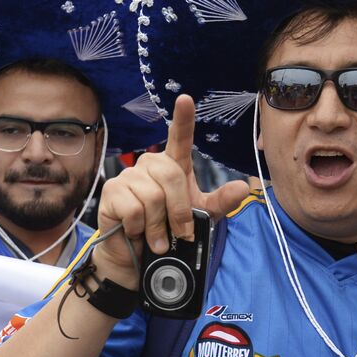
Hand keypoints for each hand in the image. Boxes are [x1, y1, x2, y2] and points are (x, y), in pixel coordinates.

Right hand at [94, 94, 252, 284]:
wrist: (139, 258)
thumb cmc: (169, 233)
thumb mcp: (202, 218)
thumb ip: (221, 202)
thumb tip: (244, 187)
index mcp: (173, 166)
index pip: (179, 138)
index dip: (182, 118)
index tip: (185, 99)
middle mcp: (150, 166)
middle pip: (171, 175)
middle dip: (179, 210)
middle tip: (178, 233)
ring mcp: (129, 177)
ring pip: (153, 196)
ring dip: (158, 225)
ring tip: (156, 238)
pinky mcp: (111, 192)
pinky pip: (134, 208)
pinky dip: (140, 228)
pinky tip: (136, 232)